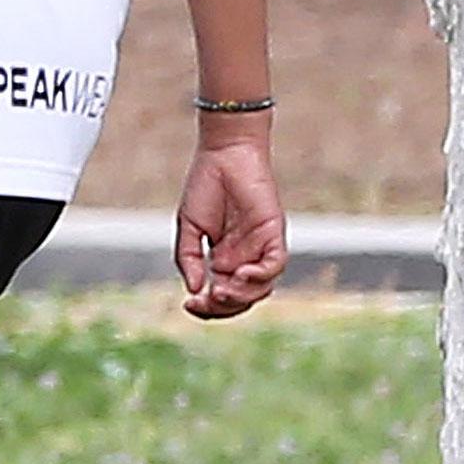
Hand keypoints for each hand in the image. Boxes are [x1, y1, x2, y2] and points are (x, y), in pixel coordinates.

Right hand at [178, 120, 285, 318]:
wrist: (223, 155)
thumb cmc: (205, 186)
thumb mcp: (188, 226)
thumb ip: (189, 258)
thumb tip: (193, 289)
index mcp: (224, 259)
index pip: (221, 297)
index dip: (207, 308)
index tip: (187, 304)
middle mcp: (245, 258)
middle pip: (242, 300)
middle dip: (223, 308)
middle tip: (203, 300)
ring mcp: (261, 248)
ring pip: (261, 289)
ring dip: (241, 296)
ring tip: (219, 290)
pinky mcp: (274, 234)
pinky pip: (275, 265)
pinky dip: (261, 276)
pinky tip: (241, 274)